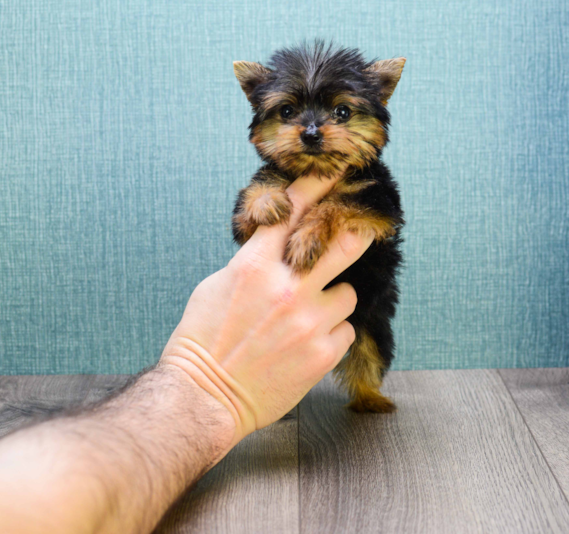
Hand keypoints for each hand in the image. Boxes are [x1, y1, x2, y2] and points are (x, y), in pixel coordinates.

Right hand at [161, 175, 373, 450]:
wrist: (204, 397)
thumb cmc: (203, 341)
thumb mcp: (217, 285)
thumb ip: (254, 261)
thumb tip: (280, 245)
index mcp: (255, 264)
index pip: (294, 211)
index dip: (319, 186)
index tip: (338, 171)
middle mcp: (286, 286)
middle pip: (343, 243)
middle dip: (357, 233)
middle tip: (365, 230)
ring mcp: (308, 320)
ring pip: (347, 293)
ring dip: (333, 301)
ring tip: (306, 319)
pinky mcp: (322, 352)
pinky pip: (345, 329)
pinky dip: (331, 334)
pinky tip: (306, 345)